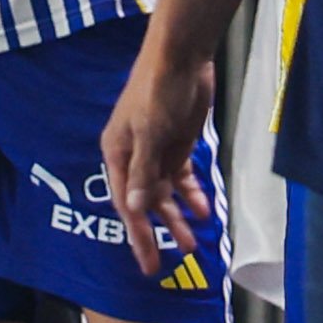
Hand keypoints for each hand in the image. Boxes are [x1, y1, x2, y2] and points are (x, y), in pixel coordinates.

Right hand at [99, 35, 219, 276]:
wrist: (182, 56)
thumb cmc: (158, 90)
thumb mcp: (150, 132)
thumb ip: (144, 171)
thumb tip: (133, 208)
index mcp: (117, 155)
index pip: (125, 204)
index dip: (136, 235)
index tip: (147, 263)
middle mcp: (133, 158)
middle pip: (143, 204)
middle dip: (156, 234)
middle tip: (166, 266)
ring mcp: (156, 152)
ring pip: (165, 195)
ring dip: (178, 219)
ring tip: (193, 244)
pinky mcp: (177, 145)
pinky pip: (182, 179)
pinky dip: (192, 195)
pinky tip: (205, 211)